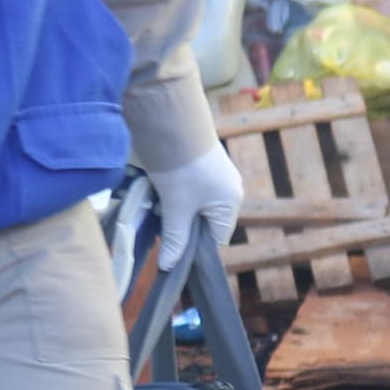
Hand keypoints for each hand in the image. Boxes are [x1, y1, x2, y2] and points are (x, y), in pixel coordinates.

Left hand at [151, 145, 245, 273]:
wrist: (172, 122)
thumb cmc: (179, 169)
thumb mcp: (175, 209)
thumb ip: (174, 239)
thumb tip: (167, 267)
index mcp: (231, 203)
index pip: (215, 239)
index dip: (194, 246)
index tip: (172, 246)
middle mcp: (231, 189)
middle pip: (206, 221)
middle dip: (183, 225)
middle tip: (161, 222)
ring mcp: (219, 174)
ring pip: (197, 204)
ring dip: (178, 208)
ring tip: (159, 203)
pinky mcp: (206, 162)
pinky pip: (194, 188)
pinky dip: (178, 192)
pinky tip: (162, 187)